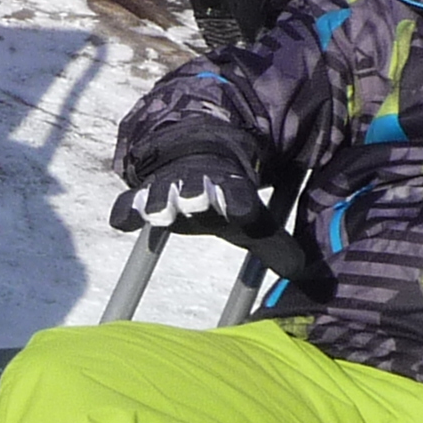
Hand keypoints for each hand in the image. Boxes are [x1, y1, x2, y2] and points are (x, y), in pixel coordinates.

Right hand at [115, 154, 262, 233]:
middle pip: (194, 188)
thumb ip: (272, 244)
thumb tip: (300, 272)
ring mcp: (165, 186)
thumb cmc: (220, 194)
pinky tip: (121, 222)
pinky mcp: (139, 194)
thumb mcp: (246, 215)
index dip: (239, 203)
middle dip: (193, 193)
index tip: (242, 211)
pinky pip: (128, 203)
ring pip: (161, 191)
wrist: (187, 149)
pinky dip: (126, 210)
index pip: (237, 194)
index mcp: (229, 186)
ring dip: (160, 200)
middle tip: (193, 201)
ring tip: (158, 212)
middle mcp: (196, 183)